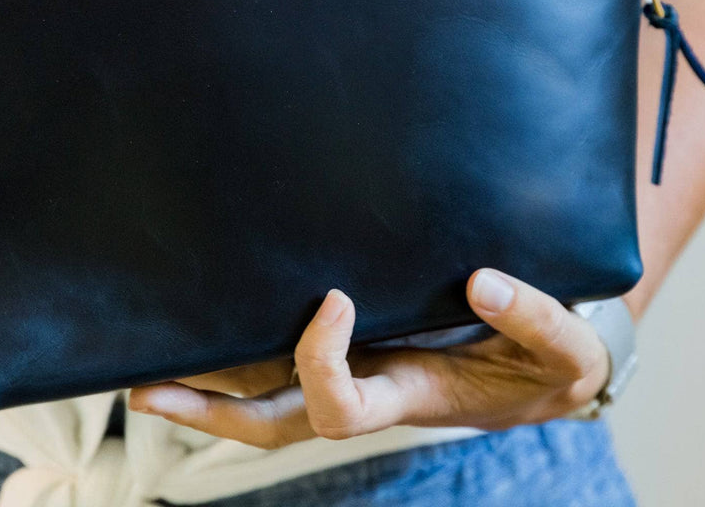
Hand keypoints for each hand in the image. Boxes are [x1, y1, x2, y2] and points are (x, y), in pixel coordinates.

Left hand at [127, 269, 610, 448]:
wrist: (545, 362)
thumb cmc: (548, 361)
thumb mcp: (561, 349)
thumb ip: (534, 318)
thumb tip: (481, 282)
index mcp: (408, 395)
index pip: (341, 406)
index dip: (320, 361)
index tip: (333, 297)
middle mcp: (368, 390)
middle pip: (273, 420)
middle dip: (209, 412)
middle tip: (144, 385)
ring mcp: (356, 370)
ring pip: (266, 395)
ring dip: (207, 385)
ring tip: (143, 359)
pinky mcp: (358, 344)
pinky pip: (284, 359)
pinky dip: (240, 352)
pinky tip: (203, 322)